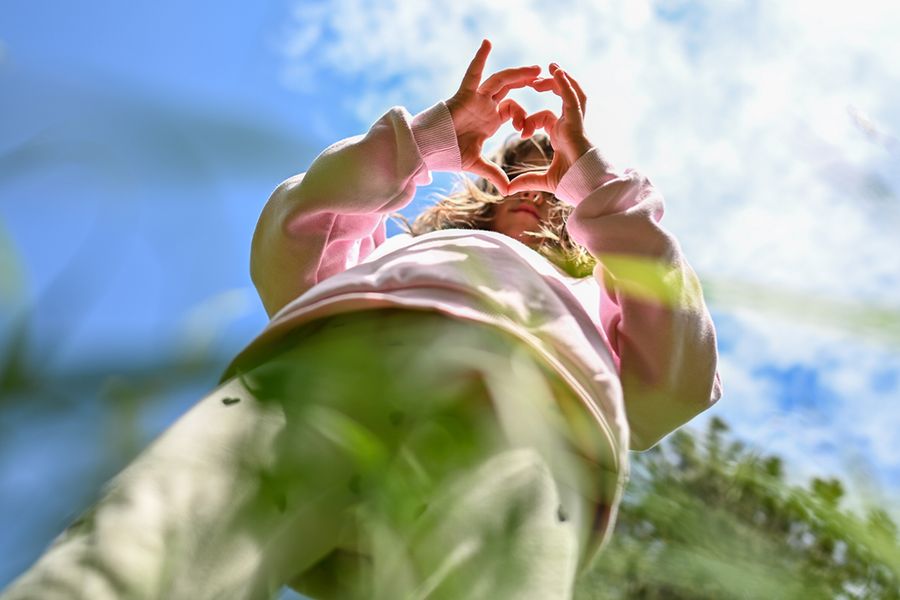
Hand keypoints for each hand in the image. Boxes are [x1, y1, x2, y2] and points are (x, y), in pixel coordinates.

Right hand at [446, 40, 537, 195]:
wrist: (427, 151)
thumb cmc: (447, 155)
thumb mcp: (476, 164)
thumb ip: (493, 173)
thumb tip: (506, 191)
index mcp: (489, 120)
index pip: (513, 110)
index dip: (523, 116)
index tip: (525, 131)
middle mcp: (484, 106)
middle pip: (510, 89)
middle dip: (526, 82)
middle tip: (544, 78)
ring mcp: (475, 99)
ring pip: (500, 81)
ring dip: (517, 74)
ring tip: (535, 69)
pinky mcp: (463, 95)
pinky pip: (473, 73)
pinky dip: (479, 58)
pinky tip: (488, 43)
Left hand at [507, 64, 593, 194]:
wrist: (586, 185)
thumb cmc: (571, 182)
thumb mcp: (543, 179)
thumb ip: (525, 181)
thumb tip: (508, 189)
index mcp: (562, 134)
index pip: (545, 118)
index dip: (530, 121)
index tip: (521, 132)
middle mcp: (570, 124)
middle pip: (561, 97)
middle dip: (548, 86)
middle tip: (533, 80)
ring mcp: (575, 121)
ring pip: (571, 92)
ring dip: (561, 78)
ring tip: (551, 66)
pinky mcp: (577, 121)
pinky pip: (572, 97)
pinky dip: (565, 84)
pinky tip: (557, 72)